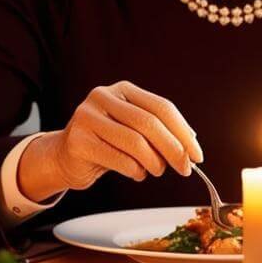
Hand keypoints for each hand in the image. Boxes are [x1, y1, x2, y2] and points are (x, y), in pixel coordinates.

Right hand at [19, 81, 203, 198]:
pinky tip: (137, 173)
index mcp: (123, 90)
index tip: (197, 154)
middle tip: (185, 168)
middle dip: (174, 149)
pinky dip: (135, 170)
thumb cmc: (106, 142)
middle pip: (150, 123)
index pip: (162, 107)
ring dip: (154, 162)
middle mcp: (103, 98)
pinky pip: (119, 159)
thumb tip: (192, 144)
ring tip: (157, 170)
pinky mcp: (79, 141)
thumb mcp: (133, 129)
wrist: (65, 156)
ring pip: (135, 142)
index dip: (183, 132)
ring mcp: (87, 118)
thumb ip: (160, 130)